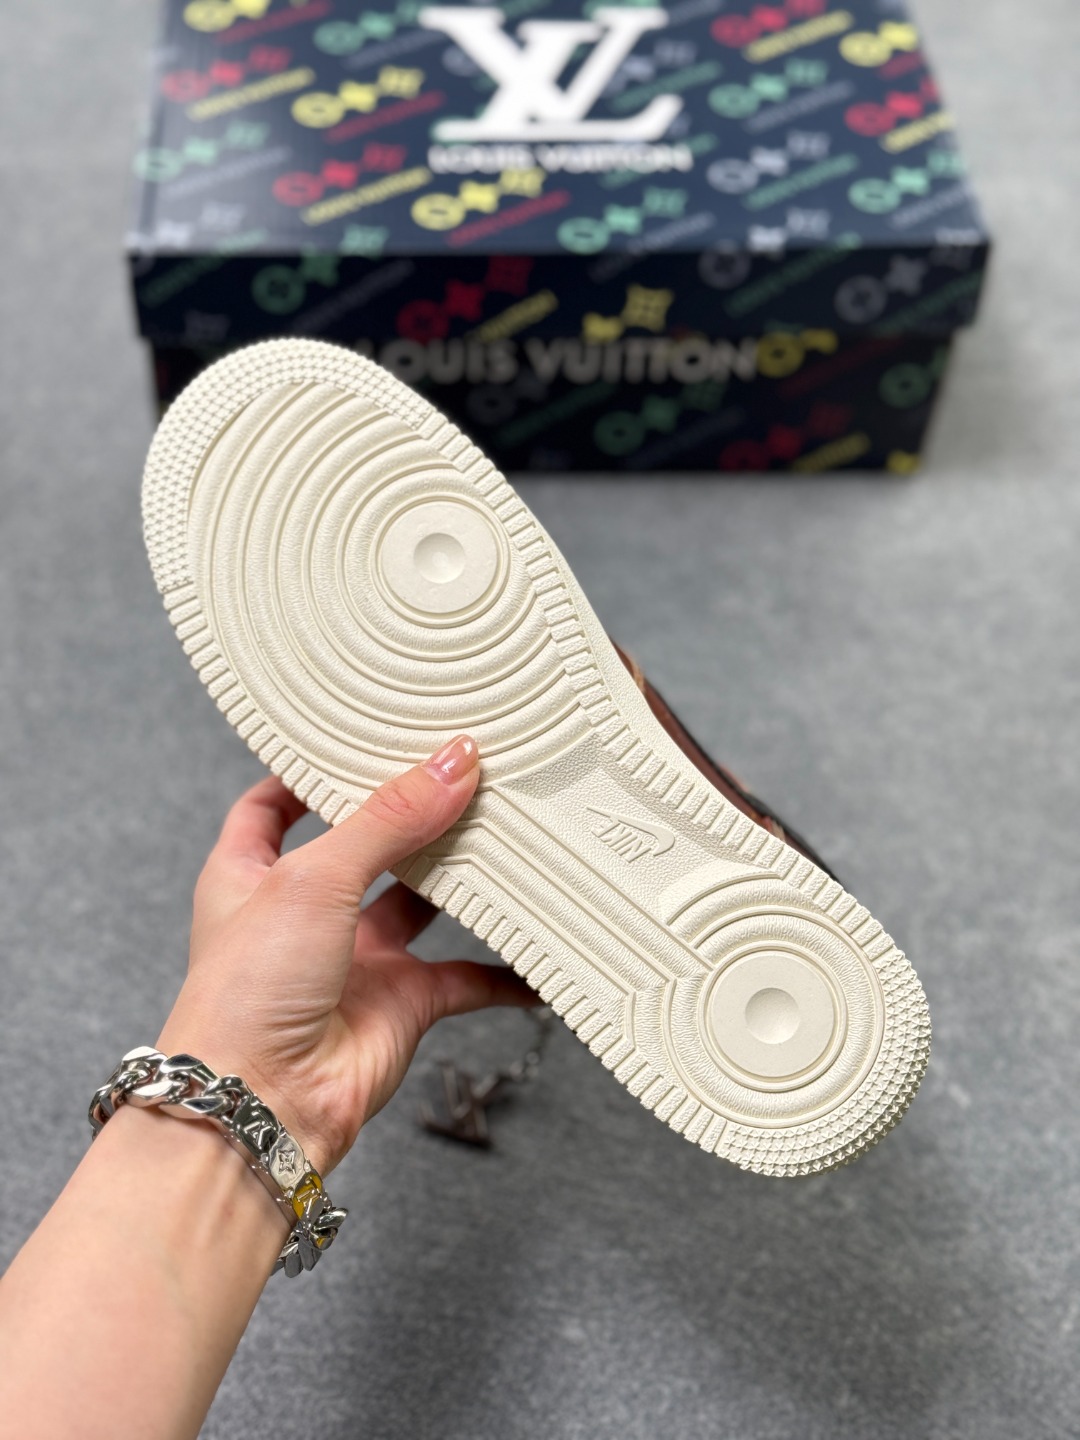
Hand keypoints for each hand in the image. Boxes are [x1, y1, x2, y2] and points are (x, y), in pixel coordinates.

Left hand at [155, 735, 535, 1175]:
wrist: (262, 1105)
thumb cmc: (246, 994)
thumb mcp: (313, 879)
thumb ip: (387, 818)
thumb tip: (451, 763)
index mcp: (251, 874)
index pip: (273, 806)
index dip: (308, 775)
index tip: (356, 741)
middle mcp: (304, 914)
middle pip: (365, 848)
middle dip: (408, 818)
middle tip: (459, 776)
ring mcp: (354, 960)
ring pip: (421, 906)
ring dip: (461, 881)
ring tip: (507, 837)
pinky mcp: (400, 1004)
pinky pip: (464, 980)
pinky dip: (503, 972)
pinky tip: (537, 956)